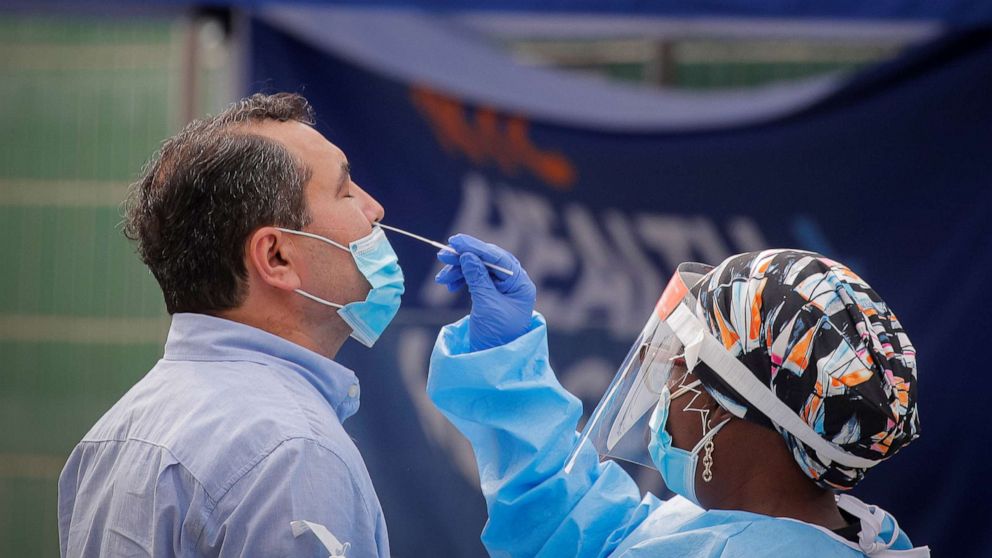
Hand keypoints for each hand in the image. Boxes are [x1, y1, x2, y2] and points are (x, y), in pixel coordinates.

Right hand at [435, 234, 535, 350]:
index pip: (498, 258)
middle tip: (442, 256)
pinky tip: (448, 284)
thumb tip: (468, 256)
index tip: (456, 241)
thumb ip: (477, 278)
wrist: (493, 360)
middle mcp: (514, 283)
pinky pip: (475, 279)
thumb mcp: (486, 304)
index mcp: (520, 284)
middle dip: (464, 258)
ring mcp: (503, 289)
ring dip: (459, 270)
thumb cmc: (496, 335)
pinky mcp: (491, 295)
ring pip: (479, 269)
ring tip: (442, 278)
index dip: (476, 247)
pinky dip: (461, 279)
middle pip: (488, 261)